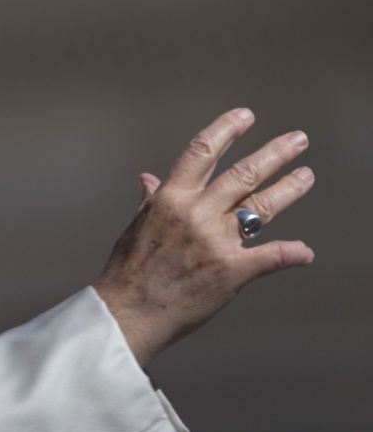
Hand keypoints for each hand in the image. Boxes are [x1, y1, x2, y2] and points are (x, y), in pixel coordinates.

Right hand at [93, 108, 314, 367]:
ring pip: (262, 206)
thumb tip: (147, 177)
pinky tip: (305, 253)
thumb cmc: (126, 274)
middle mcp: (196, 213)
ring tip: (306, 176)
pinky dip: (292, 254)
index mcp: (170, 199)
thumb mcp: (135, 228)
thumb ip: (150, 201)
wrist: (127, 314)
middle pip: (244, 173)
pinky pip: (272, 256)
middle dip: (276, 153)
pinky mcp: (232, 271)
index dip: (226, 129)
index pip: (202, 152)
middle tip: (298, 141)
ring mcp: (216, 241)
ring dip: (289, 189)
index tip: (245, 116)